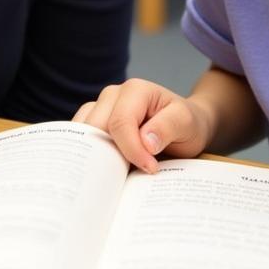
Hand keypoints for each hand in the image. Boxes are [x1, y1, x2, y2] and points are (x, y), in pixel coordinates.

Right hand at [72, 78, 213, 171]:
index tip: (150, 169)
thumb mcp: (187, 123)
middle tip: (125, 178)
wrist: (183, 125)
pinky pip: (81, 138)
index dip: (131, 149)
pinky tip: (99, 171)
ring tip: (111, 177)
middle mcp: (112, 95)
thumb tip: (146, 142)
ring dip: (94, 155)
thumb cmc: (185, 123)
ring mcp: (100, 108)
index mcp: (135, 90)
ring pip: (83, 133)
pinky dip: (88, 155)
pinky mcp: (95, 123)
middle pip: (96, 128)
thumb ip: (168, 127)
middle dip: (108, 155)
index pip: (120, 122)